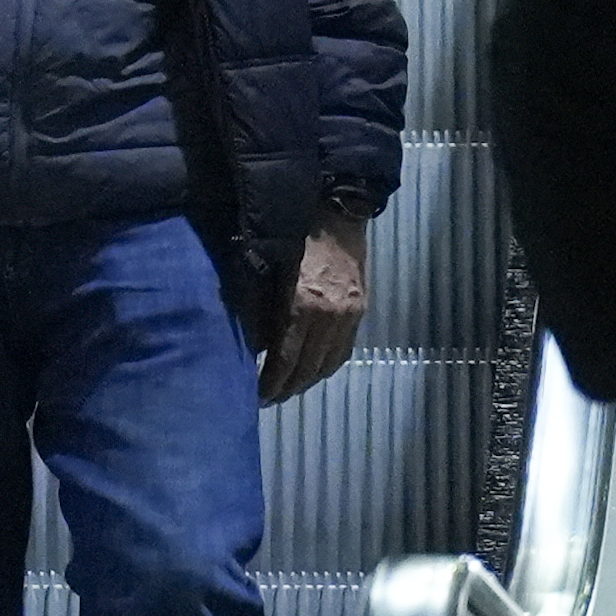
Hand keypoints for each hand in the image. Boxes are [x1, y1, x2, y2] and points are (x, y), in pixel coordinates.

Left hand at [260, 211, 368, 404]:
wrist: (337, 217)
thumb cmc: (295, 241)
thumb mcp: (270, 274)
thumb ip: (263, 313)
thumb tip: (255, 347)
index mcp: (302, 307)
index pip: (285, 361)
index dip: (270, 384)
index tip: (256, 397)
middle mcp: (328, 318)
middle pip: (307, 370)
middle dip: (286, 389)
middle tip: (269, 398)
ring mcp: (348, 317)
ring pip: (327, 365)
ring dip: (307, 382)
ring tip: (289, 387)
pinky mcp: (360, 312)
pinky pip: (343, 352)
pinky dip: (327, 366)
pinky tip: (314, 369)